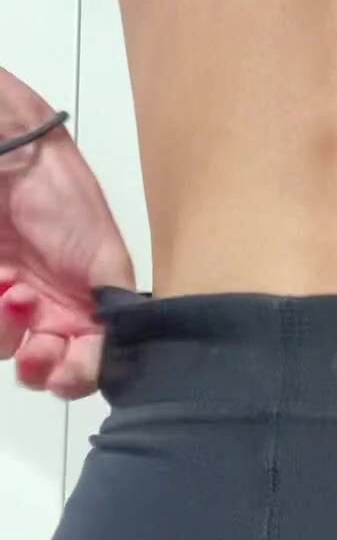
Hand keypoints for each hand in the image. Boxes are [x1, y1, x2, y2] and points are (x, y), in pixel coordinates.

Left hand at [0, 111, 134, 399]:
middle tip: (36, 346)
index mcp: (87, 310)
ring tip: (10, 289)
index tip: (65, 373)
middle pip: (42, 370)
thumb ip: (116, 309)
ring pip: (4, 348)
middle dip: (40, 366)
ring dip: (5, 331)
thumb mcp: (106, 258)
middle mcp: (48, 314)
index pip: (87, 366)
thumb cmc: (64, 202)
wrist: (13, 162)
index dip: (77, 377)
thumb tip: (121, 355)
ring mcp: (8, 305)